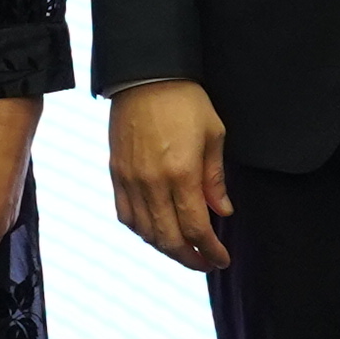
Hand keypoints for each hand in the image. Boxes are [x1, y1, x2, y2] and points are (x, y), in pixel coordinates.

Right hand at [108, 80, 238, 271]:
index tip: (221, 259)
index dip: (210, 250)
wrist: (145, 75)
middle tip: (205, 263)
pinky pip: (125, 214)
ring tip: (183, 250)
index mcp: (182, 174)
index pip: (196, 228)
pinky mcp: (116, 173)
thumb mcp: (213, 135)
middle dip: (189, 258)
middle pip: (169, 238)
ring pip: (145, 232)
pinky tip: (155, 232)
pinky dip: (141, 231)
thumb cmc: (185, 101)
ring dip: (165, 248)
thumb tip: (223, 212)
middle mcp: (153, 183)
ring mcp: (131, 180)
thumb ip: (215, 179)